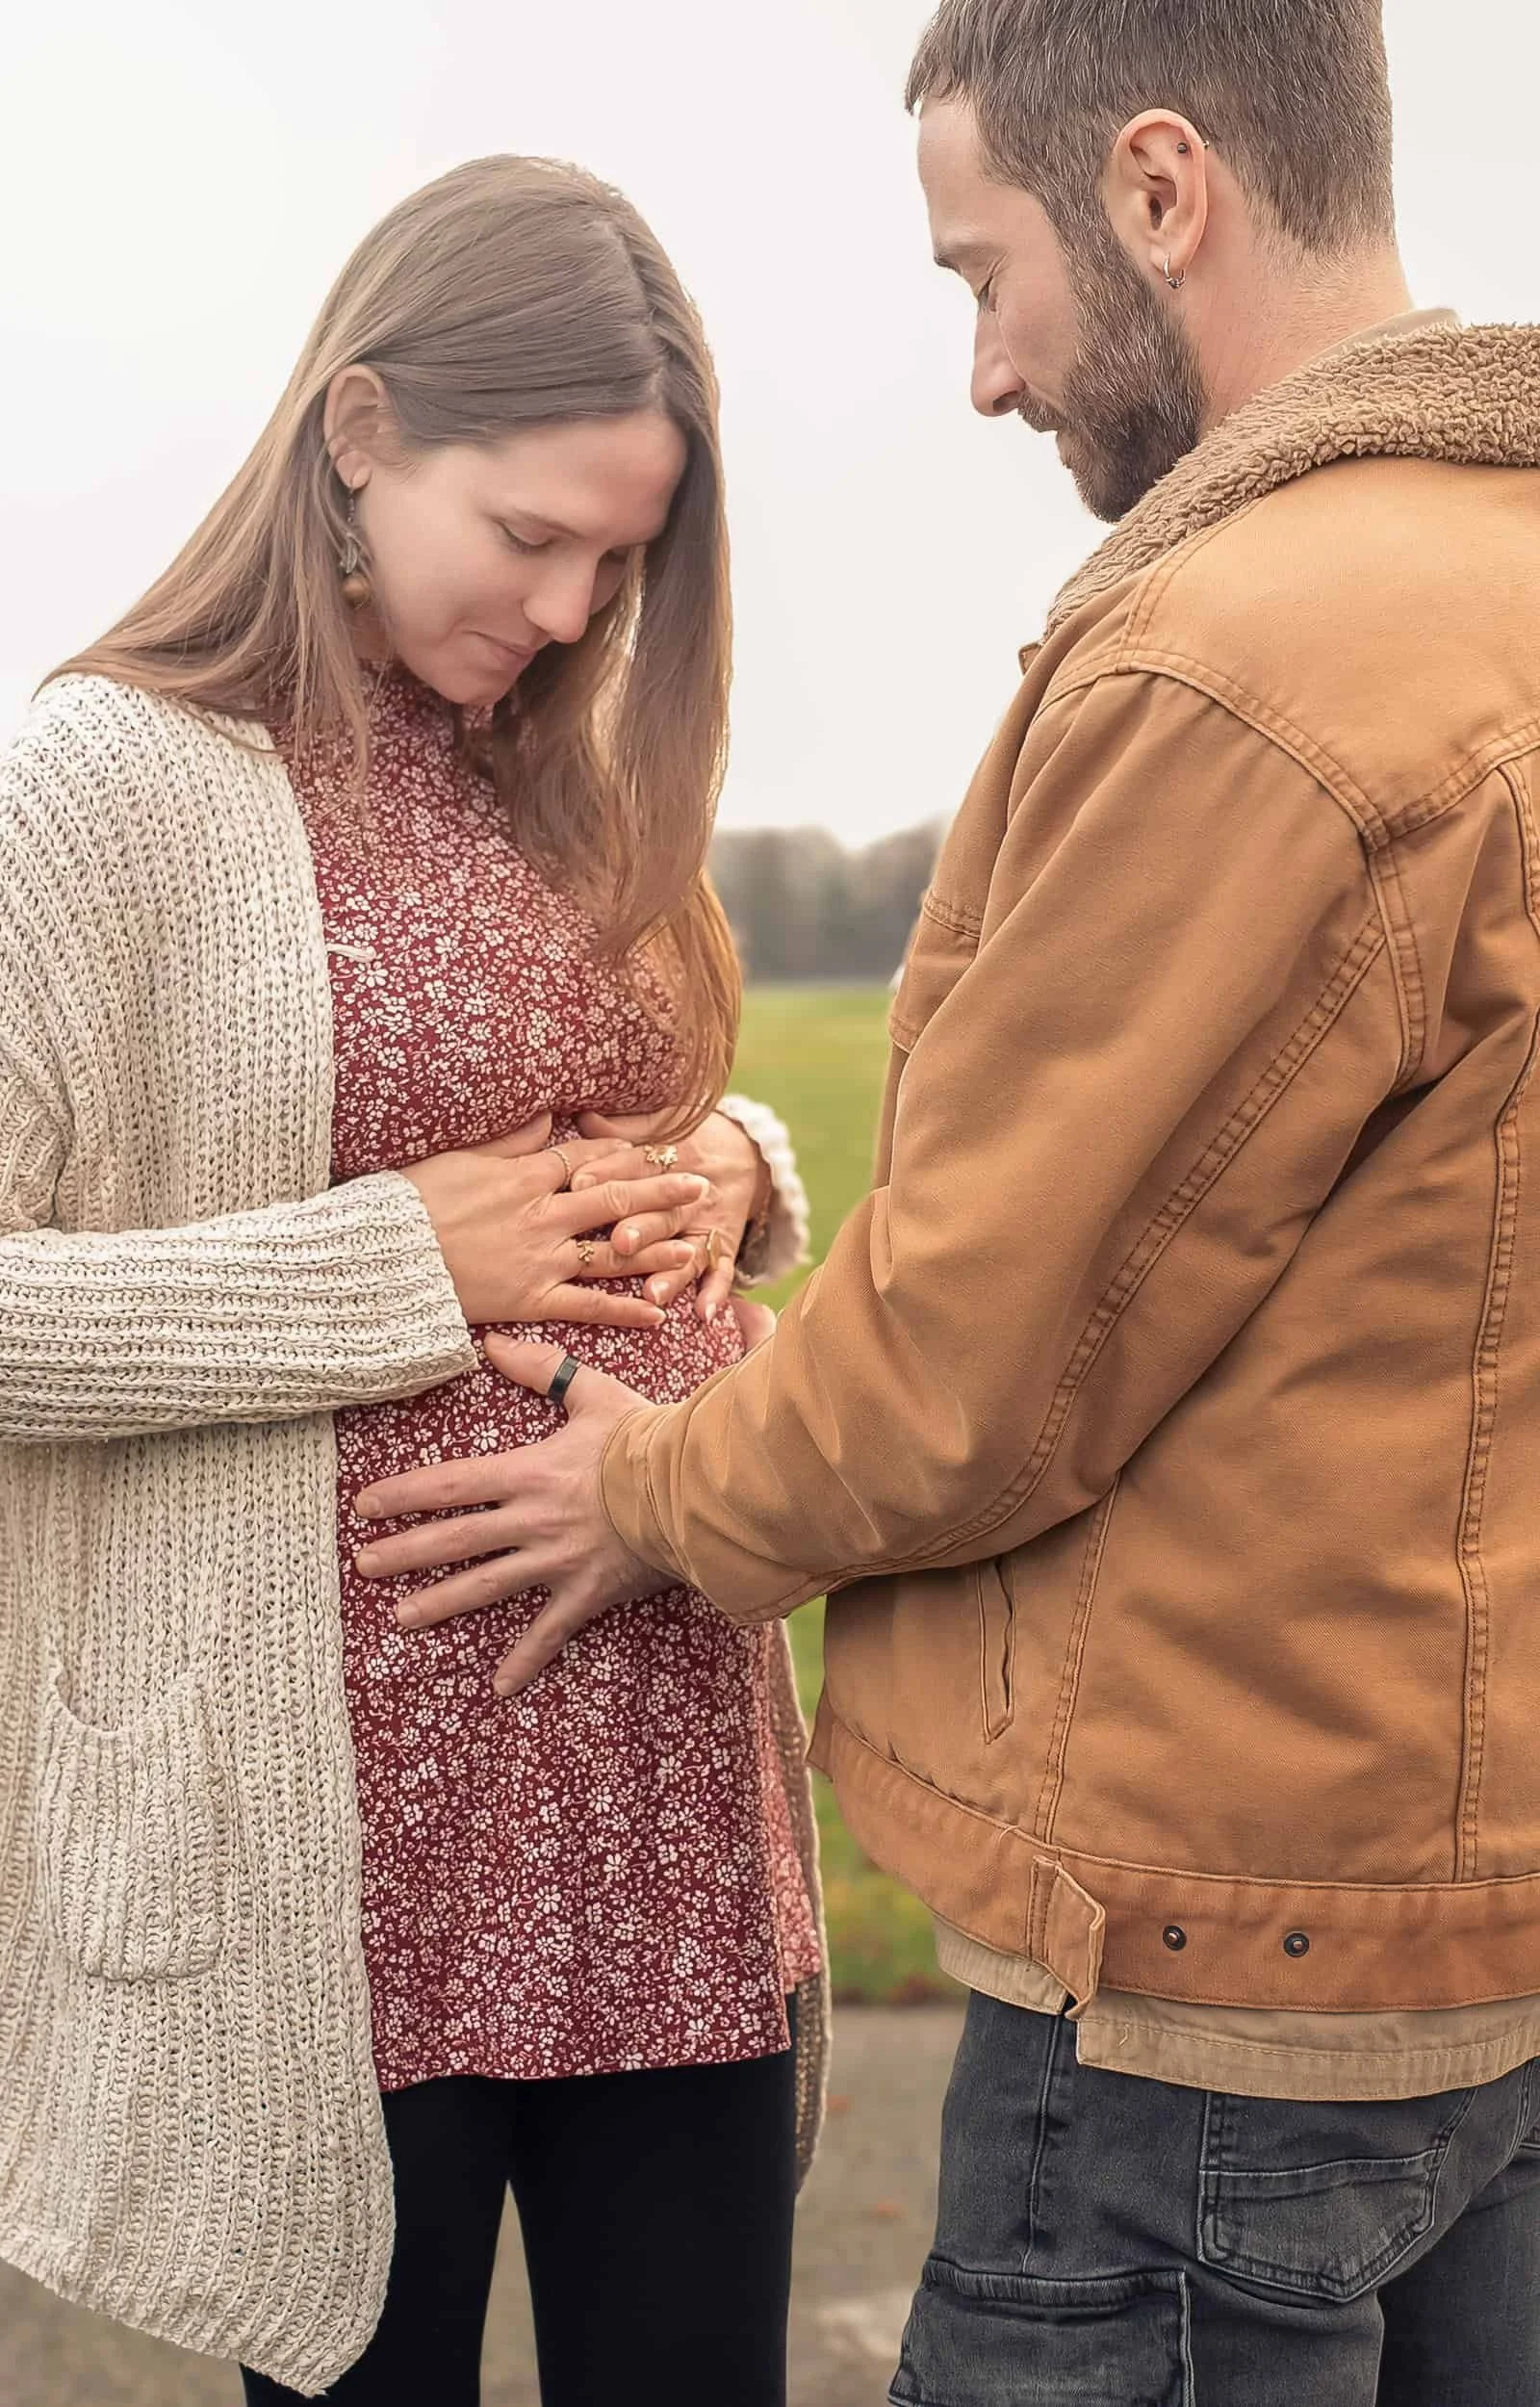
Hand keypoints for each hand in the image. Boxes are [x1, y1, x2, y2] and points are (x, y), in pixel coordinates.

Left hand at [352, 1338, 664, 1694]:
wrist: (694, 1487)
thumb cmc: (647, 1438)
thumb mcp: (593, 1393)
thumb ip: (543, 1369)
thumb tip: (494, 1344)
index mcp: (528, 1473)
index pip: (449, 1484)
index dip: (402, 1493)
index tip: (365, 1505)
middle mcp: (531, 1520)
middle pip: (454, 1539)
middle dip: (404, 1552)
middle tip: (363, 1565)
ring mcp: (556, 1561)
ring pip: (486, 1586)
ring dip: (440, 1603)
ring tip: (400, 1619)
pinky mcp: (586, 1593)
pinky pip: (549, 1633)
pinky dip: (525, 1661)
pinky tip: (498, 1688)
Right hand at [401, 1112, 708, 1329]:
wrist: (382, 1258)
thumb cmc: (409, 1204)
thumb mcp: (459, 1158)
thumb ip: (508, 1141)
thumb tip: (546, 1116)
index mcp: (524, 1175)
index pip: (589, 1158)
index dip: (627, 1153)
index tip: (658, 1148)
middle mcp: (542, 1214)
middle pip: (615, 1198)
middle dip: (662, 1191)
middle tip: (701, 1185)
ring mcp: (540, 1258)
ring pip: (613, 1251)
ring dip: (659, 1247)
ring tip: (698, 1244)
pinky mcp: (531, 1299)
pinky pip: (587, 1305)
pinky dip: (624, 1308)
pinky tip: (657, 1312)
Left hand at [576, 1108, 771, 1321]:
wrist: (745, 1153)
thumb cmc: (685, 1140)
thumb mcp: (660, 1124)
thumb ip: (622, 1128)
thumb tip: (584, 1116)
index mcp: (670, 1157)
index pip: (636, 1165)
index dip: (608, 1173)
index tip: (578, 1183)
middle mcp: (690, 1194)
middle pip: (662, 1212)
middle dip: (642, 1228)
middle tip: (620, 1241)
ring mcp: (708, 1225)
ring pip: (689, 1250)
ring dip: (673, 1273)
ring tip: (653, 1291)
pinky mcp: (725, 1247)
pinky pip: (723, 1273)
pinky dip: (715, 1294)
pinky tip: (704, 1315)